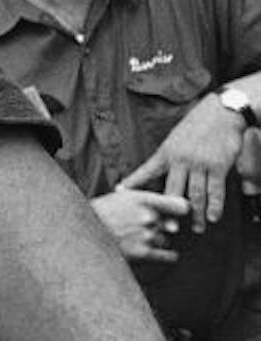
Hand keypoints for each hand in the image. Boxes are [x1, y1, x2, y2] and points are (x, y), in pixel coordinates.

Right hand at [91, 188, 190, 264]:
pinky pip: (170, 255)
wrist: (79, 232)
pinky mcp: (144, 253)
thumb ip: (146, 201)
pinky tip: (156, 252)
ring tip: (139, 239)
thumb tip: (173, 213)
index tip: (180, 214)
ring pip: (167, 240)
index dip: (182, 210)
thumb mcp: (121, 197)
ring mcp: (147, 235)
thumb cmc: (100, 213)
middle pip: (173, 225)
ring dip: (158, 241)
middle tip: (148, 228)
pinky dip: (166, 255)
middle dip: (163, 228)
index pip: (181, 205)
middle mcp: (148, 216)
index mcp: (142, 199)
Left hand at [117, 96, 247, 228]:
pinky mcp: (217, 166)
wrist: (221, 112)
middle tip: (167, 227)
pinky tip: (214, 217)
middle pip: (171, 190)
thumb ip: (171, 155)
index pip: (146, 170)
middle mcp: (180, 160)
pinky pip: (215, 190)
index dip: (133, 182)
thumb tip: (164, 170)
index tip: (119, 192)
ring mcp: (199, 164)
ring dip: (196, 214)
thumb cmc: (198, 123)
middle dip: (168, 210)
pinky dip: (215, 206)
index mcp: (166, 151)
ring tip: (198, 228)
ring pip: (195, 195)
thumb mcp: (176, 137)